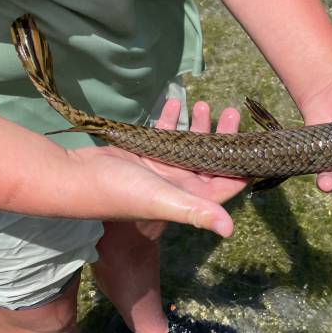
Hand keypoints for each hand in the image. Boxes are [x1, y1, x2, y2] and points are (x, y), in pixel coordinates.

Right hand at [71, 99, 247, 236]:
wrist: (74, 180)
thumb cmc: (121, 193)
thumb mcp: (164, 200)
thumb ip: (197, 213)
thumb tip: (231, 230)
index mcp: (190, 199)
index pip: (227, 185)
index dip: (245, 167)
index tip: (257, 143)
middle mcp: (180, 186)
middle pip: (212, 160)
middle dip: (223, 136)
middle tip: (230, 112)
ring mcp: (163, 170)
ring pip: (190, 145)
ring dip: (198, 125)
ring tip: (204, 104)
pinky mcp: (145, 156)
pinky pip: (165, 135)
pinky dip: (171, 120)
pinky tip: (175, 102)